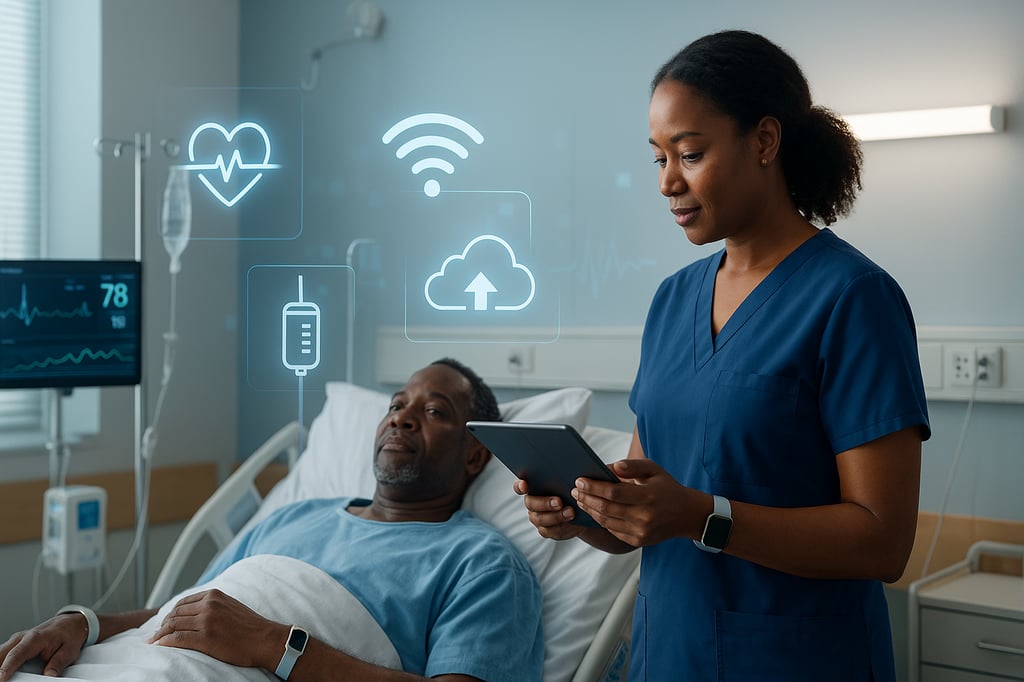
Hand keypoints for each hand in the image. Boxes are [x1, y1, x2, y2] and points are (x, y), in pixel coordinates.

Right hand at [0, 613, 89, 679]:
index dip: (6, 667)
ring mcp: (17, 640)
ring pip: (0, 653)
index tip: (1, 678)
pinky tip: (3, 672)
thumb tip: (49, 676)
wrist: (71, 624)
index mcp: (35, 638)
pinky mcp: (15, 644)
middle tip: (1, 679)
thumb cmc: (69, 635)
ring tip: (2, 676)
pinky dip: (2, 662)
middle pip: (2, 654)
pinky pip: (3, 654)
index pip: (16, 654)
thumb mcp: (69, 651)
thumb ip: (58, 664)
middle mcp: (22, 638)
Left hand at [148, 589, 284, 669]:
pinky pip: (178, 639)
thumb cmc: (251, 626)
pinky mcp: (206, 638)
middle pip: (175, 614)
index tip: (164, 623)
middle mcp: (208, 605)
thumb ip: (214, 605)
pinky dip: (165, 642)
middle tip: (154, 635)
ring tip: (153, 642)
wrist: (266, 639)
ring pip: (174, 625)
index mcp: (214, 595)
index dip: (170, 613)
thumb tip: (195, 612)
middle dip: (162, 625)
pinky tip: (159, 646)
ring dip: (159, 634)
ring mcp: (206, 621)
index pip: (183, 602)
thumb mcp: (231, 606)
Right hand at [514, 479, 586, 540]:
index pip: (519, 486)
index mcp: (533, 488)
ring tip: (570, 512)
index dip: (519, 486)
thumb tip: (567, 471)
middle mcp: (532, 502)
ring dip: (556, 516)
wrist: (580, 511)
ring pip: (540, 518)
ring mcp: (537, 517)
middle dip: (545, 503)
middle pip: (530, 503)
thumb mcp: (567, 483)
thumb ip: (561, 478)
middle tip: (559, 502)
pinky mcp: (545, 529)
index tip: (524, 485)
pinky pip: (548, 530)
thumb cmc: (571, 492)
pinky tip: (570, 522)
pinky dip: (559, 526)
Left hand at [572, 458, 694, 547]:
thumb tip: (609, 466)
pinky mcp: (638, 541)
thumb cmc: (666, 487)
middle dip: (586, 498)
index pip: (613, 492)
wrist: (686, 514)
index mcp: (648, 496)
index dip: (593, 487)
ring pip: (606, 521)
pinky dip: (600, 520)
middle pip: (606, 508)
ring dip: (590, 510)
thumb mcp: (653, 470)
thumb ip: (632, 465)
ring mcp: (641, 532)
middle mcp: (644, 517)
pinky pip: (613, 530)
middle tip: (574, 490)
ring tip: (580, 499)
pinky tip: (593, 511)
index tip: (579, 480)